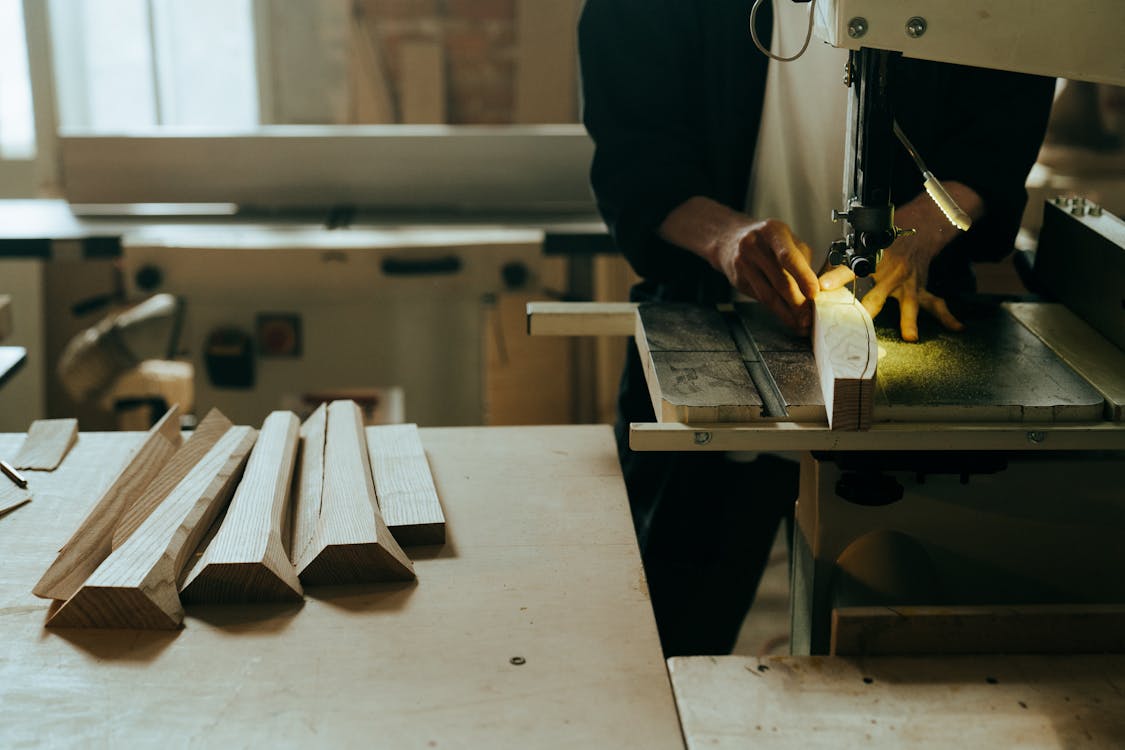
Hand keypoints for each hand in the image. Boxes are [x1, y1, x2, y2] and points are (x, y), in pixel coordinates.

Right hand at [658, 197, 819, 333]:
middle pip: (779, 280)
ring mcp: (743, 264)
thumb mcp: (786, 239)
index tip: (815, 293)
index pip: (788, 256)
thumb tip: (816, 288)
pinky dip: (776, 309)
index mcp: (772, 231)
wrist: (728, 240)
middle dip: (798, 302)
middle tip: (810, 316)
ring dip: (786, 312)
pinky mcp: (737, 280)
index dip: (803, 276)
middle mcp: (754, 246)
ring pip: (768, 295)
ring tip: (800, 321)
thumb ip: (802, 260)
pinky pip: (760, 298)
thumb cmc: (766, 240)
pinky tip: (786, 315)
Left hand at [819, 186, 981, 341]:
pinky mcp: (921, 289)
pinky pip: (937, 304)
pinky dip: (948, 317)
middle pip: (878, 296)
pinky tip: (957, 328)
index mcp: (873, 260)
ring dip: (909, 320)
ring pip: (910, 304)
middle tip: (856, 326)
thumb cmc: (884, 240)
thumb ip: (839, 266)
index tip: (823, 288)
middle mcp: (892, 273)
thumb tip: (817, 283)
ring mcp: (909, 283)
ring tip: (910, 337)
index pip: (850, 269)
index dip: (836, 277)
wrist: (917, 228)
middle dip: (867, 311)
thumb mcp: (861, 247)